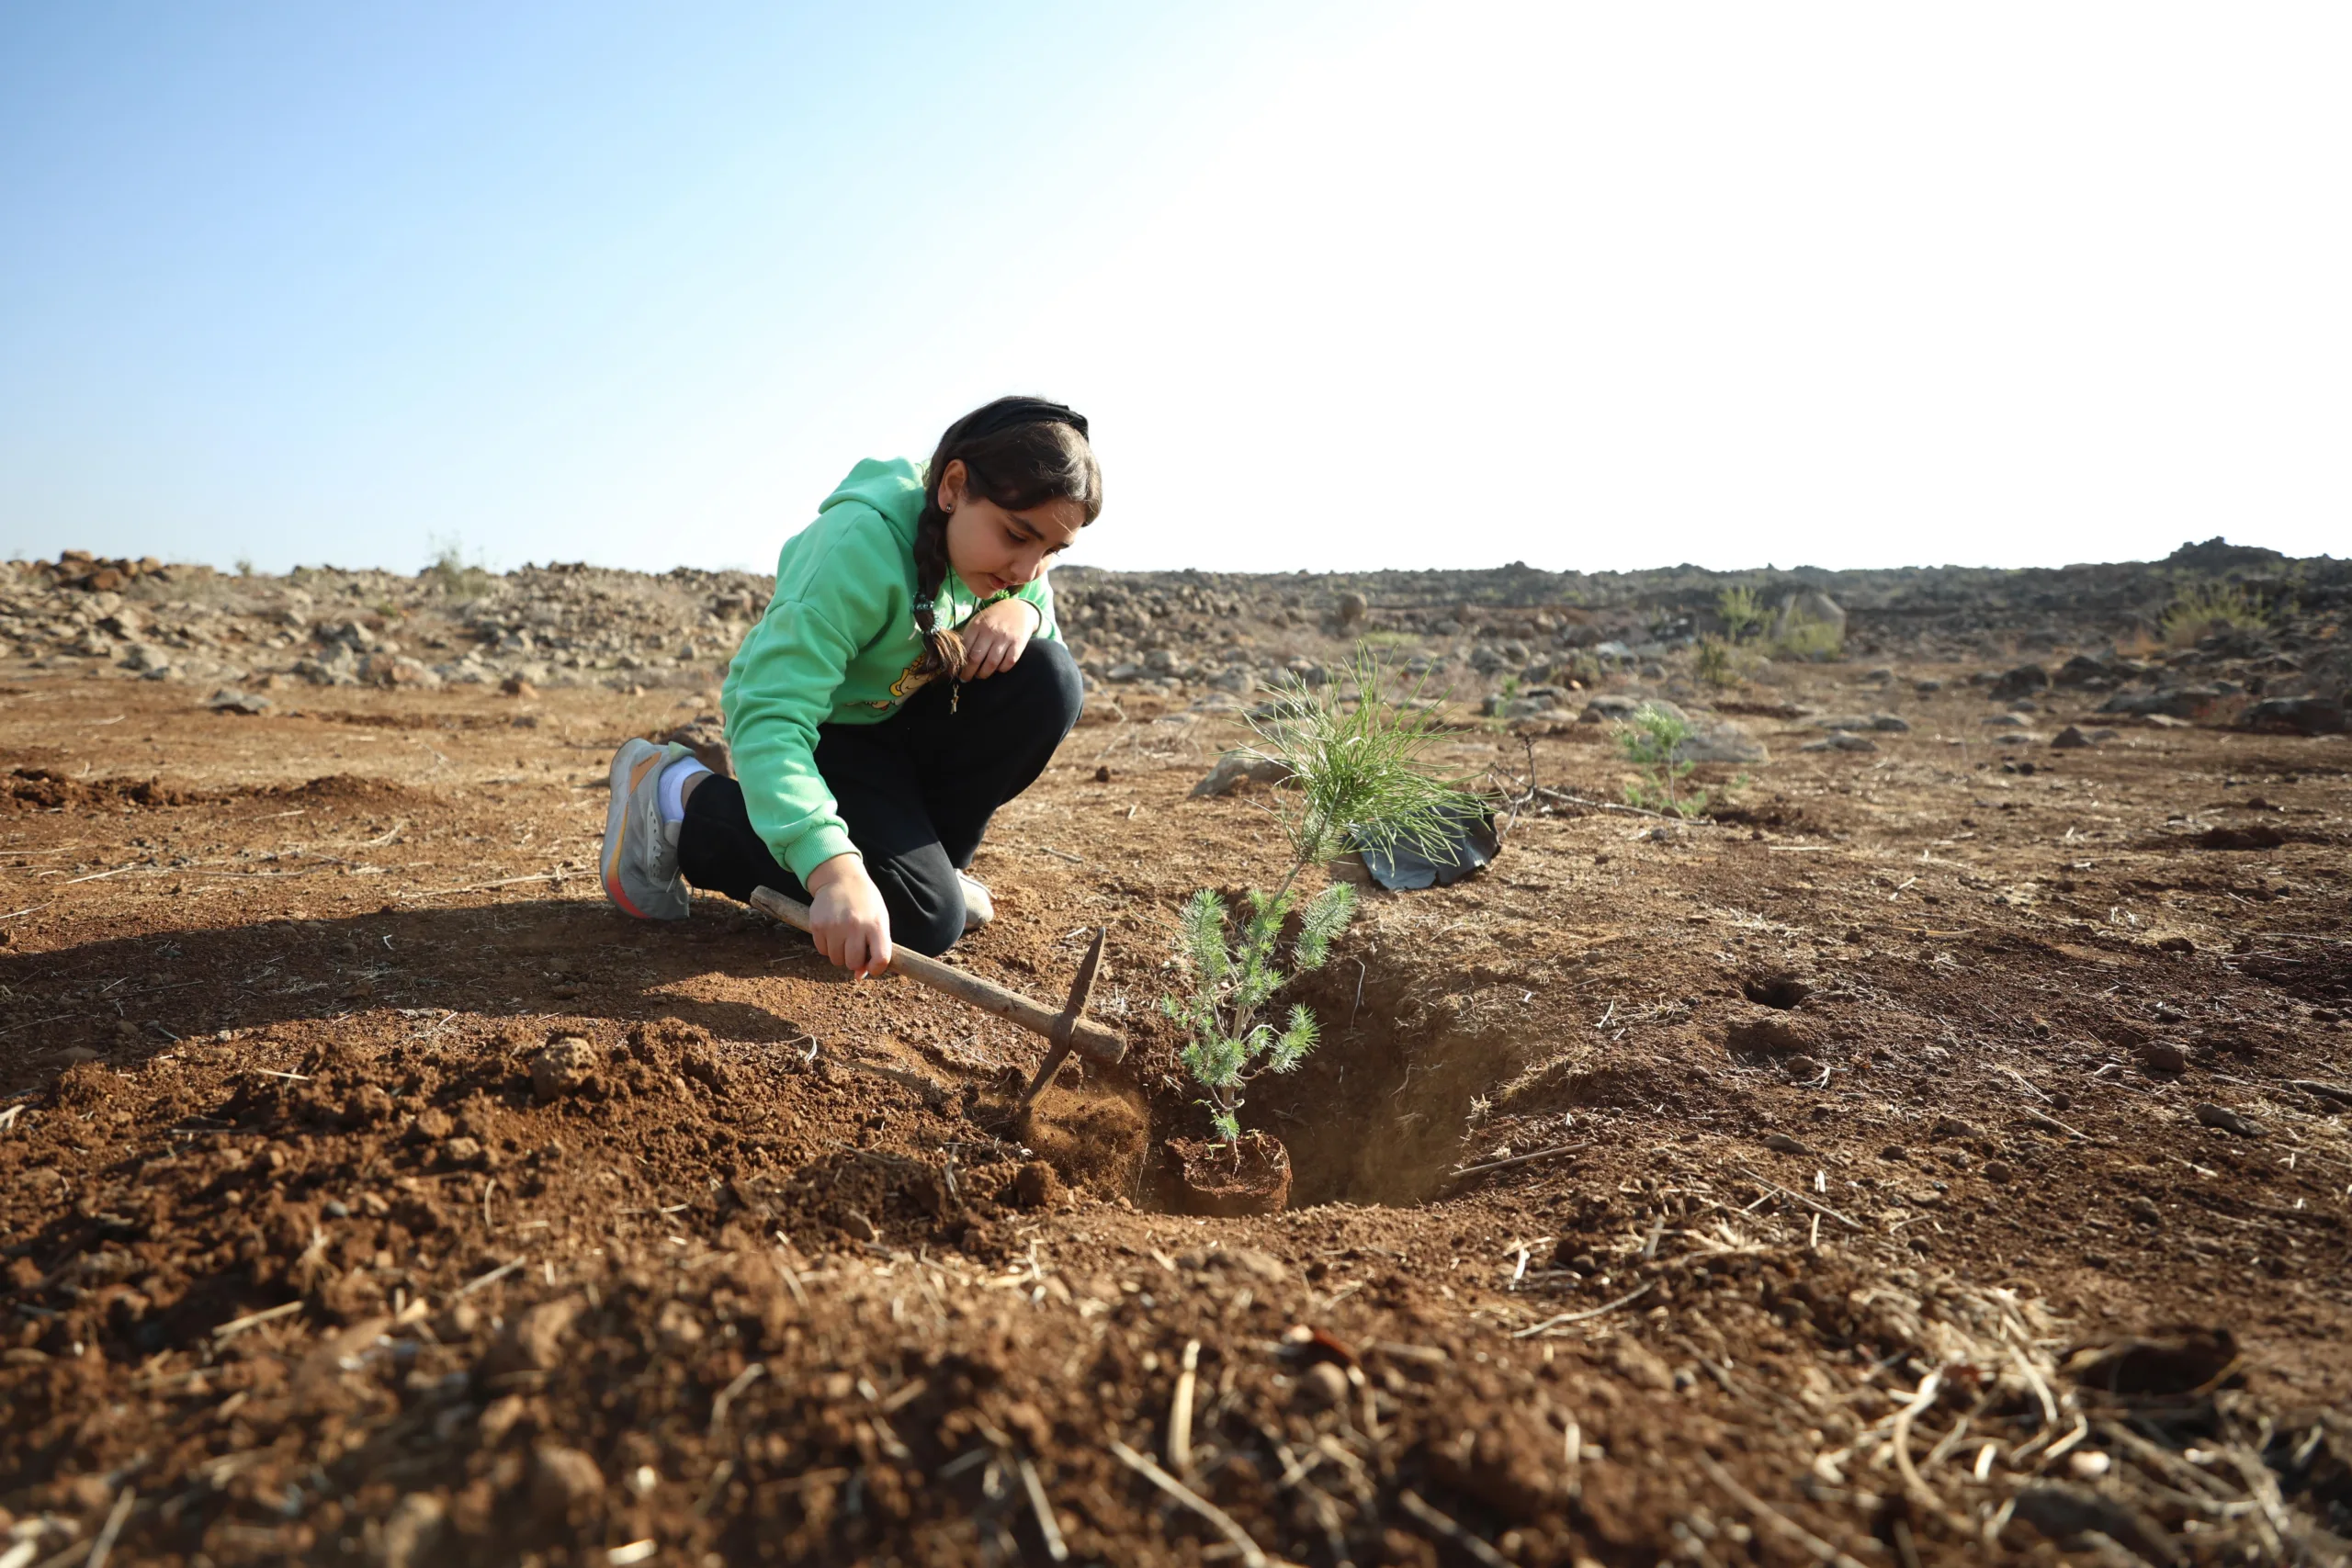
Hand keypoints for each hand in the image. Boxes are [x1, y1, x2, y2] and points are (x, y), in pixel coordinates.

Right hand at [805, 854, 891, 977]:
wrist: (841, 878)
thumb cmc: (865, 903)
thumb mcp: (878, 919)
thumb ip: (875, 947)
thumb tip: (858, 976)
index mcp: (876, 924)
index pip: (881, 958)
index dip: (877, 968)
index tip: (873, 966)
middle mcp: (855, 925)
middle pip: (853, 963)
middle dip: (855, 960)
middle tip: (855, 946)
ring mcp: (834, 926)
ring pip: (836, 960)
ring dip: (840, 954)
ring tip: (844, 936)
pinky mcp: (817, 925)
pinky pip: (822, 950)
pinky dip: (828, 946)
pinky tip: (833, 931)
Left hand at [959, 596, 1039, 679]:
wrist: (1019, 609)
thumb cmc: (994, 618)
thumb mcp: (978, 621)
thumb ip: (969, 636)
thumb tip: (957, 657)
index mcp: (977, 625)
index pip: (965, 649)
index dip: (959, 663)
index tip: (956, 671)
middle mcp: (990, 631)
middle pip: (976, 658)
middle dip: (969, 673)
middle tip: (966, 679)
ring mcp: (1005, 637)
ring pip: (991, 663)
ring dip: (984, 673)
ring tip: (980, 675)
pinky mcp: (1018, 643)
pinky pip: (1008, 663)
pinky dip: (1001, 669)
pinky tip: (997, 669)